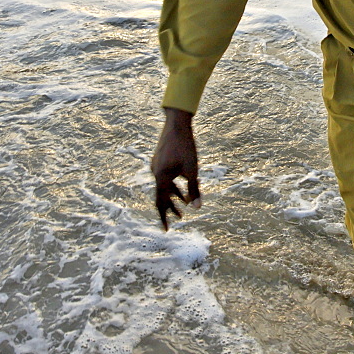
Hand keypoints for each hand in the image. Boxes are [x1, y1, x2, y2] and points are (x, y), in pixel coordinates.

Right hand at [150, 108, 200, 229]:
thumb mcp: (192, 170)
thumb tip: (197, 208)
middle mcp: (155, 173)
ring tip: (183, 208)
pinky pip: (164, 179)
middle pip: (161, 197)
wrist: (177, 124)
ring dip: (173, 198)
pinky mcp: (160, 161)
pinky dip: (172, 187)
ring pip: (164, 187)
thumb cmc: (186, 146)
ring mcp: (156, 166)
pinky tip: (182, 190)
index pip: (160, 203)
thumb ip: (194, 189)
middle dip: (170, 209)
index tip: (166, 230)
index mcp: (161, 177)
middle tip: (178, 221)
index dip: (164, 217)